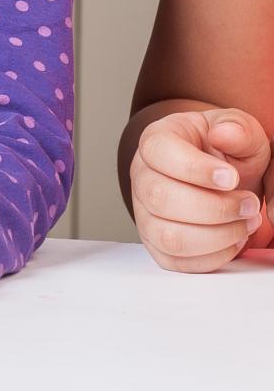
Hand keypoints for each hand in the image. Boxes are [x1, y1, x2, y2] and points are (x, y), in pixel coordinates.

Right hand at [130, 108, 271, 272]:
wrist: (222, 178)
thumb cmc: (226, 153)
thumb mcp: (240, 131)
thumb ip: (237, 128)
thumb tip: (224, 134)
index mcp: (156, 141)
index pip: (159, 153)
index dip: (195, 169)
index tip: (231, 178)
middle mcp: (142, 177)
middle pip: (160, 199)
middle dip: (215, 208)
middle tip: (249, 203)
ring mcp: (145, 213)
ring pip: (168, 236)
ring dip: (218, 236)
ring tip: (246, 222)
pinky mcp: (157, 244)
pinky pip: (178, 262)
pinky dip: (214, 256)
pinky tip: (234, 238)